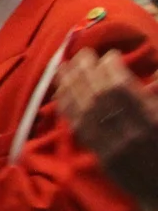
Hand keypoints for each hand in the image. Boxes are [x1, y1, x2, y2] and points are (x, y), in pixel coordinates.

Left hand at [56, 48, 157, 208]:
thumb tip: (154, 75)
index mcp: (153, 121)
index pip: (122, 89)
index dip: (111, 68)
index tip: (109, 55)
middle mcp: (132, 133)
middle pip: (100, 96)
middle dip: (88, 71)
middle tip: (82, 53)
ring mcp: (114, 146)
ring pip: (85, 110)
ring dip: (72, 85)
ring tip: (64, 65)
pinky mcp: (102, 156)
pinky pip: (79, 128)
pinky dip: (69, 107)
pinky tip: (62, 92)